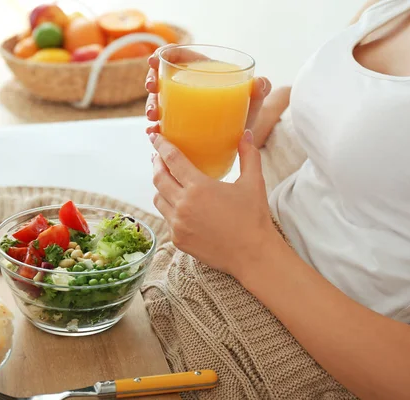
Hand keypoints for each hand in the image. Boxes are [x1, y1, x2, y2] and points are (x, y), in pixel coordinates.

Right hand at [144, 45, 271, 134]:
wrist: (243, 138)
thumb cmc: (246, 111)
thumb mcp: (253, 100)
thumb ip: (260, 89)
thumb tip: (260, 83)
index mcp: (202, 72)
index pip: (178, 56)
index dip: (163, 53)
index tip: (154, 60)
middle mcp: (188, 87)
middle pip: (163, 78)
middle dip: (151, 81)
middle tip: (152, 90)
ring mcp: (180, 107)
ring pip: (158, 101)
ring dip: (151, 106)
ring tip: (154, 118)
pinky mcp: (177, 125)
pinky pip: (162, 124)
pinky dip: (155, 128)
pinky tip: (153, 132)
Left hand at [150, 130, 278, 276]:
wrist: (253, 255)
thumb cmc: (254, 218)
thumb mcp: (253, 183)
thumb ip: (248, 155)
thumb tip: (245, 133)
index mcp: (199, 187)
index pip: (172, 160)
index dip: (161, 146)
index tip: (155, 137)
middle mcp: (183, 205)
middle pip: (159, 178)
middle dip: (156, 164)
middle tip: (159, 157)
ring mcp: (178, 224)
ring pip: (158, 199)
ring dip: (160, 187)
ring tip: (167, 180)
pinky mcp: (178, 240)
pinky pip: (166, 219)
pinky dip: (169, 208)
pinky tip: (178, 205)